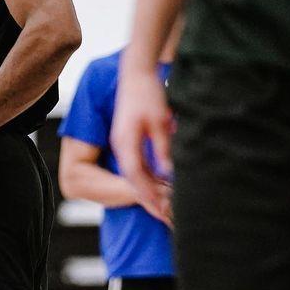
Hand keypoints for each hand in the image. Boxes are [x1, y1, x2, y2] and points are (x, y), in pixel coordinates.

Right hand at [111, 64, 173, 225]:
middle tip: (165, 215)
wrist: (136, 74)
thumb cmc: (148, 93)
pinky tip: (160, 185)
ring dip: (148, 189)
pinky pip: (135, 165)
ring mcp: (122, 143)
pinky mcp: (127, 140)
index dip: (147, 193)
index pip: (134, 174)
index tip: (160, 208)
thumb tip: (168, 172)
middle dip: (148, 197)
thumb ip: (163, 149)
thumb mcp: (160, 122)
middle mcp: (120, 145)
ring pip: (133, 173)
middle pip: (132, 178)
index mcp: (125, 142)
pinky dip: (147, 177)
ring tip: (164, 206)